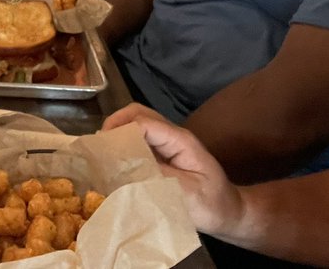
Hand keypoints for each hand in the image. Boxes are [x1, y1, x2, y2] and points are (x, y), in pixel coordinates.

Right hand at [102, 104, 244, 236]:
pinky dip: (124, 145)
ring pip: (137, 124)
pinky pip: (139, 140)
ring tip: (102, 153)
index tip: (101, 149)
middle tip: (98, 147)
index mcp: (179, 140)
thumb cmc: (212, 205)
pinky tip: (115, 161)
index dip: (120, 131)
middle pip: (138, 114)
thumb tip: (125, 165)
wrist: (230, 214)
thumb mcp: (186, 193)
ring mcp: (167, 143)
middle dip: (115, 125)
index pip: (144, 123)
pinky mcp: (163, 154)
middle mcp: (172, 135)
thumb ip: (156, 176)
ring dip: (118, 133)